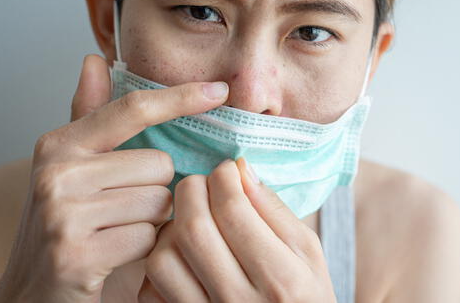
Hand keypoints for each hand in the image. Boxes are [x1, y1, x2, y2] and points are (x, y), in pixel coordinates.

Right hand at [0, 55, 228, 301]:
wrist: (33, 293)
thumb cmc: (67, 227)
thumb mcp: (73, 169)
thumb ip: (91, 117)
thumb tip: (94, 60)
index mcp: (60, 145)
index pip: (133, 109)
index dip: (180, 97)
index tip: (220, 89)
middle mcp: (57, 172)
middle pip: (159, 164)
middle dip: (156, 190)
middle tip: (124, 211)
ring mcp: (64, 213)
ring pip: (159, 202)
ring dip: (152, 221)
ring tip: (119, 232)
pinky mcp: (77, 253)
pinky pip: (149, 238)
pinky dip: (144, 249)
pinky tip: (118, 255)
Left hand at [138, 158, 336, 301]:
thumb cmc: (305, 296)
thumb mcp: (308, 253)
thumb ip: (275, 211)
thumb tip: (240, 169)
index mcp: (280, 278)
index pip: (233, 210)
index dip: (223, 177)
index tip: (228, 170)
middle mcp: (239, 301)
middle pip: (192, 229)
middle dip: (192, 190)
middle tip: (204, 184)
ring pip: (163, 257)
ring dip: (172, 227)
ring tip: (193, 220)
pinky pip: (151, 289)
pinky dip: (161, 263)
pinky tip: (184, 255)